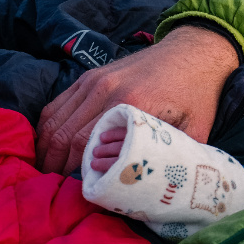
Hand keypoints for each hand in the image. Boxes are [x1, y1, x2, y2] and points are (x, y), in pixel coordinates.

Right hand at [36, 25, 240, 174]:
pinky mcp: (91, 76)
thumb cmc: (197, 94)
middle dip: (54, 165)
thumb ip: (175, 156)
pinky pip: (58, 104)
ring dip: (46, 147)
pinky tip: (48, 146)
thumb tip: (158, 189)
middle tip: (52, 188)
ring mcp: (95, 80)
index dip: (75, 171)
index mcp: (131, 103)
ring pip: (55, 119)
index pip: (86, 144)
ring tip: (45, 172)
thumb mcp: (196, 128)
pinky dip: (48, 127)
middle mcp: (106, 89)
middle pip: (64, 135)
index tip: (74, 191)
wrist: (194, 52)